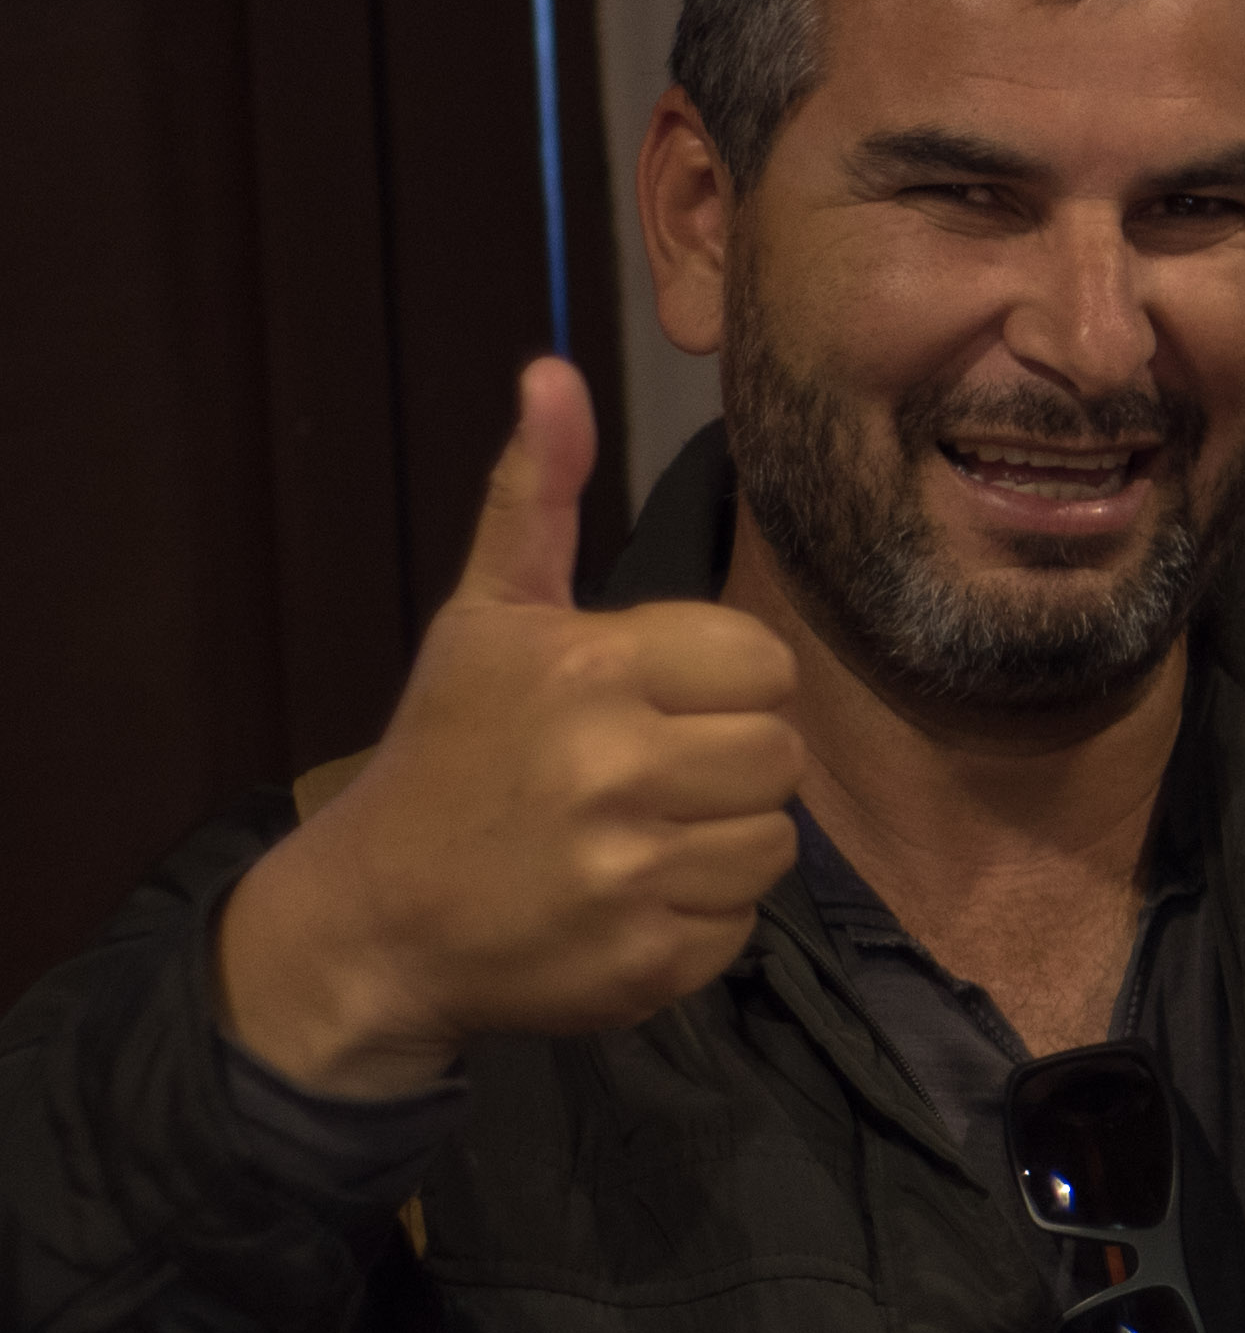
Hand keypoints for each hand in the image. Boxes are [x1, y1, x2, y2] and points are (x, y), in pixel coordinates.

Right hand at [214, 361, 803, 1095]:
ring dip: (719, 841)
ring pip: (775, 842)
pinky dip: (696, 918)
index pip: (762, 663)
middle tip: (644, 774)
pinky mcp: (646, 961)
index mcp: (589, 670)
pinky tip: (623, 901)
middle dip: (727, 762)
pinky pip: (741, 922)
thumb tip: (553, 371)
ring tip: (634, 837)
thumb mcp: (485, 617)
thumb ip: (536, 497)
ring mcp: (629, 874)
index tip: (652, 703)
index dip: (719, 684)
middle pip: (782, 752)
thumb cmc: (446, 752)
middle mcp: (613, 769)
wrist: (374, 920)